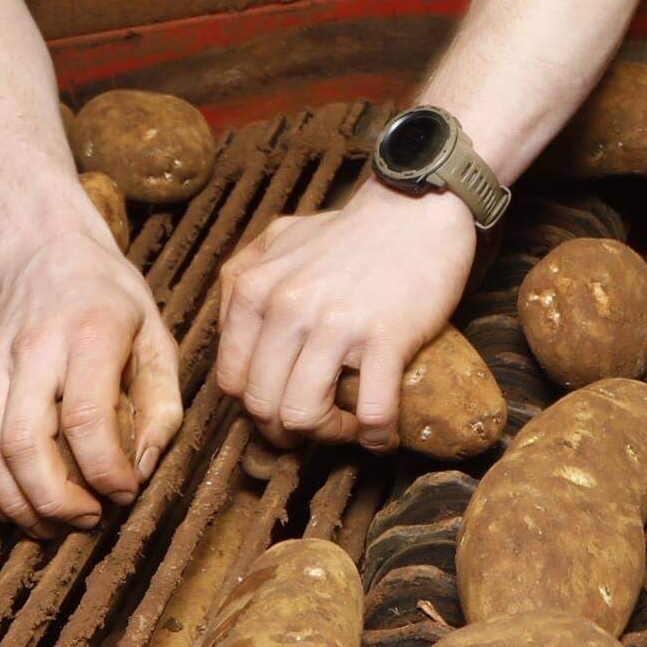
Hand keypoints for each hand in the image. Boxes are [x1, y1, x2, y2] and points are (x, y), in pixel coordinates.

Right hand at [0, 226, 178, 532]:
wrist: (45, 250)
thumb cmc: (111, 299)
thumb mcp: (157, 337)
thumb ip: (161, 406)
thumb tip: (141, 471)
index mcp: (90, 334)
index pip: (86, 419)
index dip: (106, 472)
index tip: (126, 492)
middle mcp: (34, 349)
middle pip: (27, 444)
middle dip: (57, 500)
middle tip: (89, 520)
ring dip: (19, 504)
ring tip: (53, 525)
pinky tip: (13, 508)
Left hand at [214, 185, 478, 449]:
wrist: (415, 210)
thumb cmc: (350, 232)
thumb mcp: (278, 240)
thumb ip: (242, 278)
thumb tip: (230, 332)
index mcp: (255, 290)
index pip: (232, 380)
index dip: (256, 408)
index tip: (284, 406)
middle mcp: (287, 308)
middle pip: (264, 406)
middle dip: (288, 431)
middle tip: (317, 425)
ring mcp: (336, 325)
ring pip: (304, 416)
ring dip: (329, 436)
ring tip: (349, 427)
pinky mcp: (386, 338)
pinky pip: (372, 412)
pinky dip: (376, 436)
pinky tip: (382, 433)